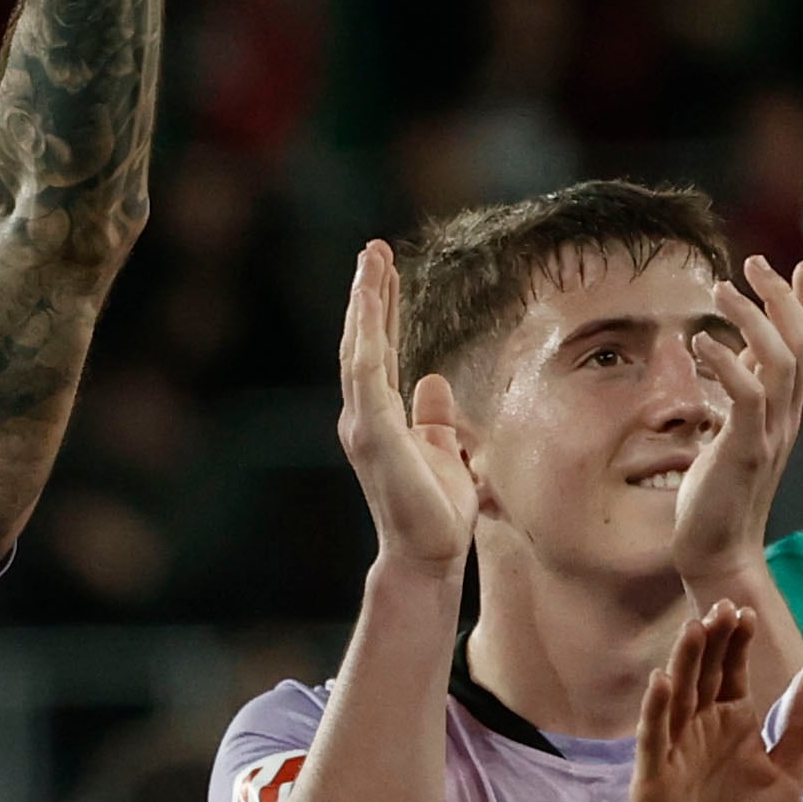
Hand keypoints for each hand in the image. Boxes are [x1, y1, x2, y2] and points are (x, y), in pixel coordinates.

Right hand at [335, 242, 476, 573]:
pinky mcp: (373, 433)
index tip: (385, 270)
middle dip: (368, 294)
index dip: (381, 311)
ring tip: (371, 262)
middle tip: (372, 249)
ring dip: (364, 304)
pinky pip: (366, 373)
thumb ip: (433, 416)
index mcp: (380, 417)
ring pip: (359, 349)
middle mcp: (364, 415)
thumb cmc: (437, 510)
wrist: (428, 552)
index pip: (377, 352)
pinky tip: (369, 303)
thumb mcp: (443, 450)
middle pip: (363, 342)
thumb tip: (433, 379)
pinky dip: (365, 336)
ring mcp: (364, 423)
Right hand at [634, 601, 802, 801]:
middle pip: (703, 675)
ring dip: (683, 663)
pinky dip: (656, 710)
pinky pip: (654, 738)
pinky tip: (661, 682)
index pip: (732, 672)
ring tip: (694, 629)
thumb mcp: (786, 773)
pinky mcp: (653, 777)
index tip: (745, 611)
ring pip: (677, 698)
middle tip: (722, 606)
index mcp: (731, 723)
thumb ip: (802, 723)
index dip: (736, 643)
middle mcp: (698, 728)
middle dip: (712, 642)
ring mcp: (673, 750)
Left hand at [672, 253, 802, 594]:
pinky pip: (746, 395)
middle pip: (801, 343)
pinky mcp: (745, 450)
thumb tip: (737, 352)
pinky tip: (701, 339)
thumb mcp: (732, 436)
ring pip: (779, 360)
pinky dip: (726, 360)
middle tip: (756, 261)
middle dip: (783, 296)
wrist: (718, 553)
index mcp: (784, 415)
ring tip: (721, 286)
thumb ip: (742, 396)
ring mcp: (769, 434)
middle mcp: (785, 420)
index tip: (802, 266)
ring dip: (752, 316)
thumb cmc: (717, 498)